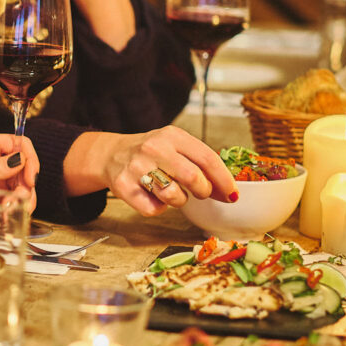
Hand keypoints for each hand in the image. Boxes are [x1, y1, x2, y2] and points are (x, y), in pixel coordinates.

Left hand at [0, 132, 38, 211]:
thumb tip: (21, 159)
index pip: (21, 144)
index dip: (30, 160)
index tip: (30, 181)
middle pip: (24, 167)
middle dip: (26, 185)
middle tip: (18, 201)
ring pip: (20, 183)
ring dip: (21, 198)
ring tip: (9, 210)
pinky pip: (9, 195)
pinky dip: (12, 205)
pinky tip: (5, 214)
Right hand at [67, 126, 236, 217]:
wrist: (112, 155)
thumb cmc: (152, 153)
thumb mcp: (174, 145)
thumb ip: (199, 160)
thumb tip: (228, 189)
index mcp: (172, 136)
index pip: (207, 158)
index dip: (224, 180)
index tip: (232, 194)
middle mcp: (154, 148)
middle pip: (193, 178)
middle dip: (204, 191)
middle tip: (202, 193)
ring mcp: (137, 167)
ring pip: (174, 197)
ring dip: (180, 201)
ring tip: (173, 192)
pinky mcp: (124, 187)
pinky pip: (154, 210)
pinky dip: (159, 208)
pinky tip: (153, 196)